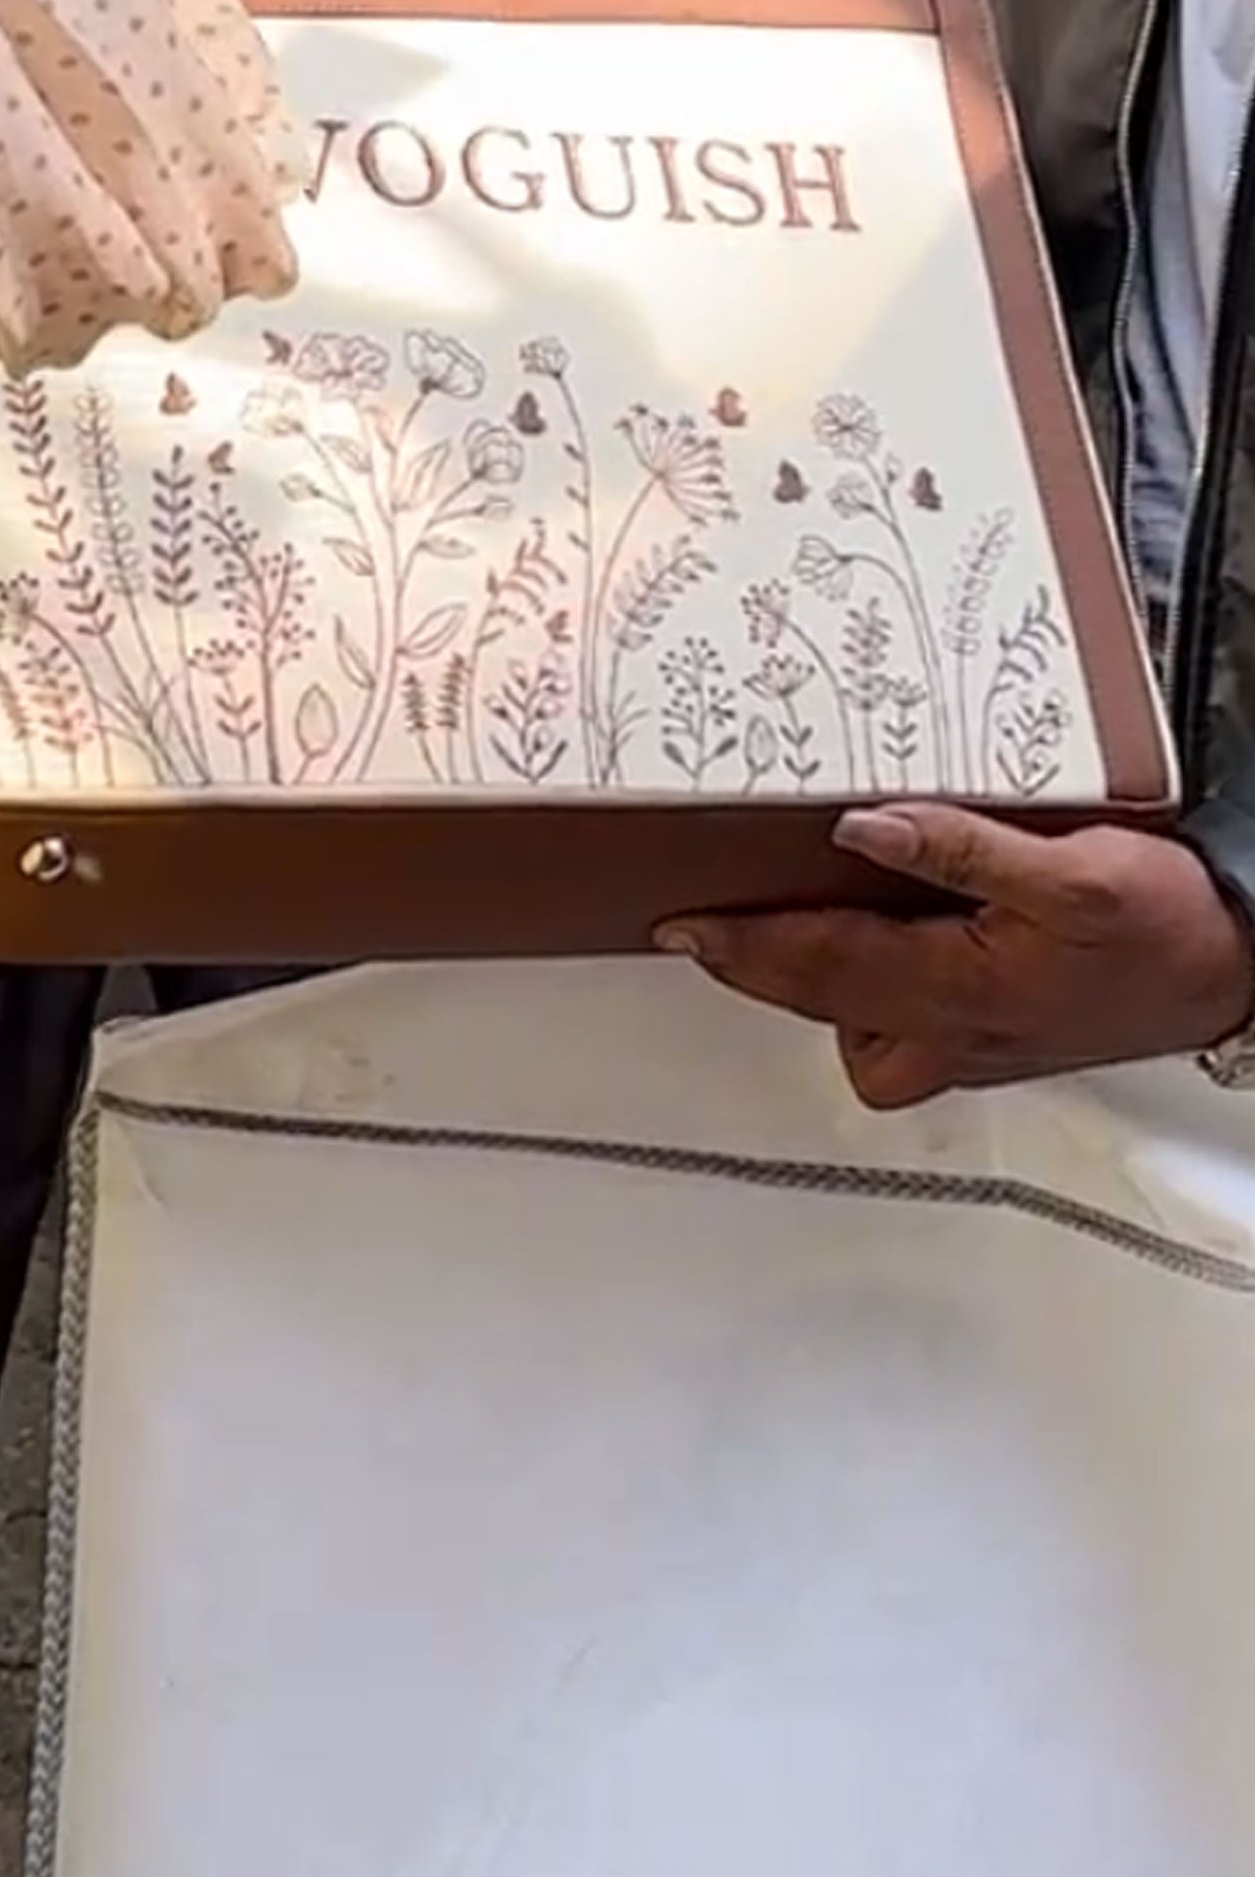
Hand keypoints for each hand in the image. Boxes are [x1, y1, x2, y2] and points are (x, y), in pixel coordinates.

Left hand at [658, 803, 1254, 1108]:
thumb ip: (961, 848)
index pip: (820, 967)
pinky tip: (872, 948)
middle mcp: (954, 1032)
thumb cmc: (1169, 924)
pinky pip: (905, 1033)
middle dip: (752, 968)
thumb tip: (861, 830)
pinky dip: (869, 1001)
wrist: (1242, 970)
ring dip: (811, 989)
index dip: (741, 945)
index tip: (679, 924)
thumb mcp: (1073, 870)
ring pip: (859, 1033)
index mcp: (958, 989)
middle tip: (697, 926)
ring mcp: (973, 1045)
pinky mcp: (996, 1039)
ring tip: (772, 925)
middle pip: (822, 1003)